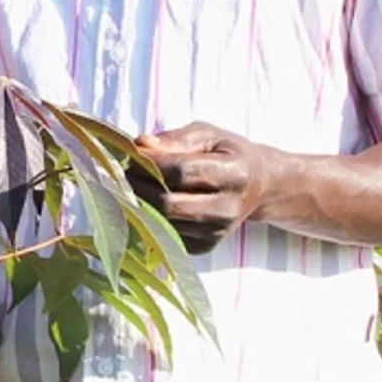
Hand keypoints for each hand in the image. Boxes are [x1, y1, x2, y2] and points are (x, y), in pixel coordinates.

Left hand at [132, 122, 279, 254]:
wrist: (258, 186)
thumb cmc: (227, 154)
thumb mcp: (208, 135)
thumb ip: (176, 139)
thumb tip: (141, 145)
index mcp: (235, 174)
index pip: (182, 172)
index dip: (151, 162)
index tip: (131, 152)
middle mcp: (228, 208)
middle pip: (169, 204)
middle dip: (139, 185)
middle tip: (124, 170)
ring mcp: (217, 232)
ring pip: (164, 221)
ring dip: (140, 201)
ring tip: (133, 182)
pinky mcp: (205, 247)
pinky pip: (166, 233)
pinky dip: (150, 216)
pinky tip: (147, 199)